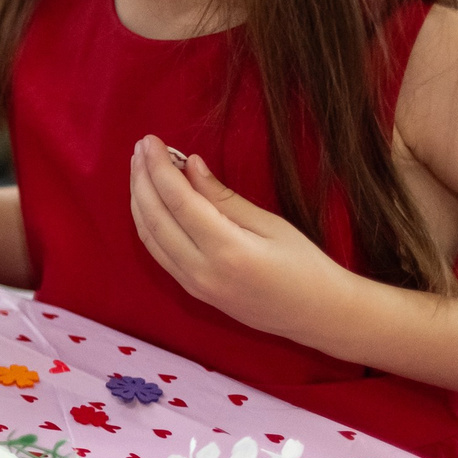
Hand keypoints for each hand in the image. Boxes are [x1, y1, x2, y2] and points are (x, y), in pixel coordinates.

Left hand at [128, 136, 346, 339]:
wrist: (318, 316)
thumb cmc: (304, 265)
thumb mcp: (270, 224)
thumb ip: (223, 197)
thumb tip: (189, 164)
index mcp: (227, 251)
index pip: (178, 200)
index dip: (158, 167)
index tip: (149, 140)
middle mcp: (201, 271)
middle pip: (155, 217)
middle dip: (142, 179)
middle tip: (140, 147)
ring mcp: (193, 285)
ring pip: (150, 236)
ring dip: (140, 199)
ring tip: (139, 167)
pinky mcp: (192, 291)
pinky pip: (158, 252)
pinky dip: (147, 222)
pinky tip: (148, 200)